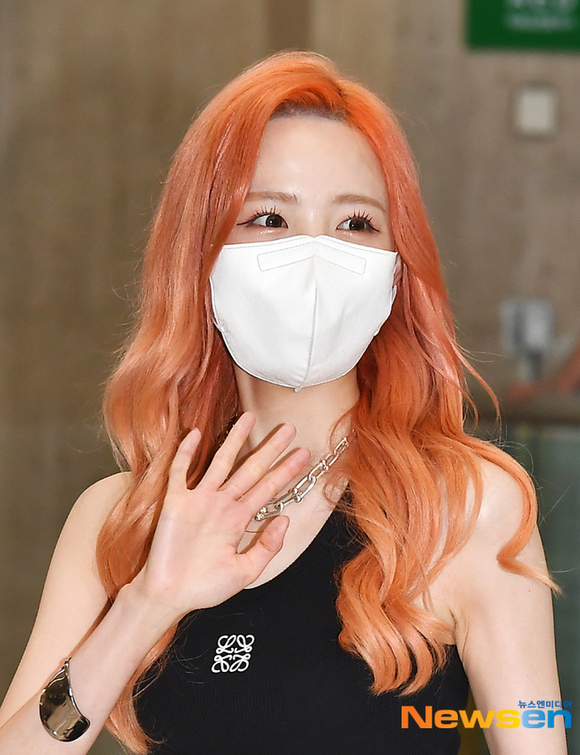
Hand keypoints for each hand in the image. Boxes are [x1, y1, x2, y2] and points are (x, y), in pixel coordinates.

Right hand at [130, 413, 309, 620]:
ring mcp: (199, 501)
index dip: (286, 471)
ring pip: (220, 463)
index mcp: (239, 520)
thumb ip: (266, 547)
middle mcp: (222, 505)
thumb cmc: (204, 587)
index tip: (304, 453)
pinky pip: (180, 472)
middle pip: (251, 469)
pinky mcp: (175, 503)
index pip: (268, 489)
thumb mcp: (245, 572)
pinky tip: (195, 435)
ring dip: (234, 440)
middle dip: (270, 448)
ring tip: (249, 417)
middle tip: (290, 427)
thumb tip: (285, 520)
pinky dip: (186, 453)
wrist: (168, 597)